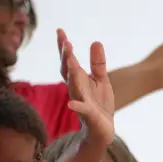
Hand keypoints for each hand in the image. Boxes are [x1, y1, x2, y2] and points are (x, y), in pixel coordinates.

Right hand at [56, 29, 114, 143]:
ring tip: (70, 59)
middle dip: (66, 56)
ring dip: (72, 74)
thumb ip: (98, 63)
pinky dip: (76, 107)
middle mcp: (76, 90)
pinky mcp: (89, 115)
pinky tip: (71, 105)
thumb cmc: (99, 105)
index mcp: (78, 81)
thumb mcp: (101, 80)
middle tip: (65, 41)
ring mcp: (81, 102)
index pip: (69, 61)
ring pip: (75, 87)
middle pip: (68, 71)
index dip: (64, 47)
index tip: (60, 31)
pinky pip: (82, 110)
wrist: (102, 131)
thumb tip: (96, 41)